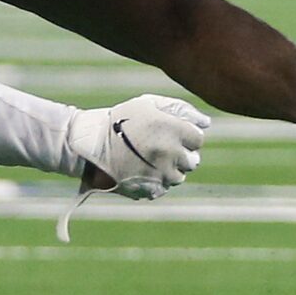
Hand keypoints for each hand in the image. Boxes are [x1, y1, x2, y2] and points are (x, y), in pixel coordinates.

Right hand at [66, 94, 209, 200]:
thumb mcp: (148, 104)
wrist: (89, 143)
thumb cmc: (120, 119)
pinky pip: (163, 188)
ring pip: (179, 177)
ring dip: (170, 169)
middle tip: (162, 148)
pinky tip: (141, 170)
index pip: (198, 139)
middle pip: (192, 160)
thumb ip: (180, 109)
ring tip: (150, 160)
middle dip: (181, 154)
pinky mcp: (150, 190)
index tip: (173, 134)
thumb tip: (206, 123)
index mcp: (173, 130)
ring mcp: (161, 174)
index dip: (186, 136)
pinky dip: (156, 181)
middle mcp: (171, 153)